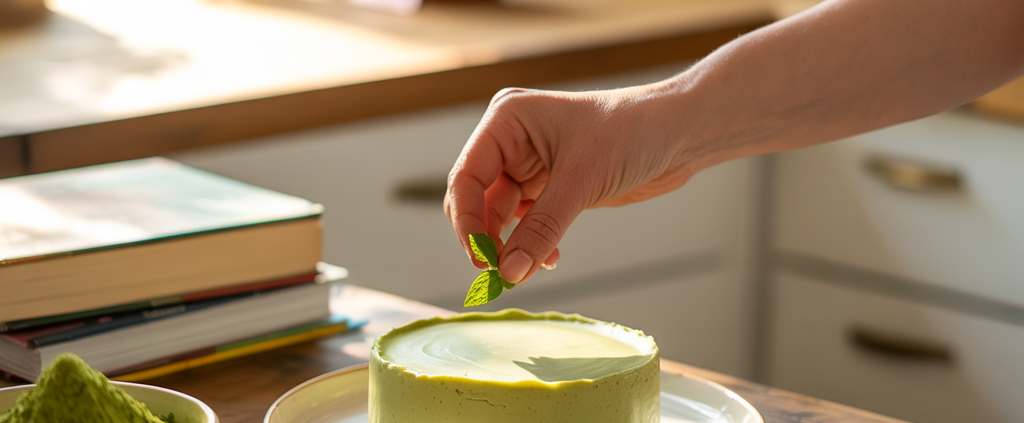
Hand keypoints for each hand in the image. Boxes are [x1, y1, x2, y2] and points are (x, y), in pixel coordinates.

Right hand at [445, 85, 697, 283]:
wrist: (680, 132)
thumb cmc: (634, 132)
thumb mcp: (582, 180)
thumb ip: (541, 228)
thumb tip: (508, 272)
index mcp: (507, 121)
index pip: (466, 177)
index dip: (467, 222)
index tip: (481, 259)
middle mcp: (511, 141)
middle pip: (476, 201)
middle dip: (486, 239)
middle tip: (501, 274)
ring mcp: (529, 166)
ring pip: (499, 217)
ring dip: (511, 248)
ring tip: (528, 271)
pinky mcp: (550, 188)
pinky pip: (525, 225)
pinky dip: (532, 245)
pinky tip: (550, 260)